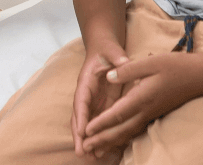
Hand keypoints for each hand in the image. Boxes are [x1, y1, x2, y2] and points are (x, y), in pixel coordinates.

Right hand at [72, 39, 129, 158]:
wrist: (105, 49)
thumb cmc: (107, 50)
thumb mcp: (112, 50)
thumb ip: (117, 57)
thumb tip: (123, 63)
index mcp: (86, 81)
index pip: (81, 100)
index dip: (81, 116)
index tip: (82, 132)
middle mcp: (86, 94)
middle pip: (79, 117)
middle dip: (79, 135)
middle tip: (81, 153)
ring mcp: (92, 102)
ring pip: (86, 124)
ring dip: (87, 140)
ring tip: (91, 157)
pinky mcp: (101, 106)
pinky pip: (97, 124)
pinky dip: (97, 137)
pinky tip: (102, 150)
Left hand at [81, 52, 202, 153]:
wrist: (201, 76)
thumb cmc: (176, 66)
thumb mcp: (150, 62)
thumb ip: (128, 70)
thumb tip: (109, 77)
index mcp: (142, 97)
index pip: (117, 114)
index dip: (101, 123)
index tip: (86, 131)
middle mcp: (146, 110)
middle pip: (121, 129)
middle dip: (102, 139)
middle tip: (85, 148)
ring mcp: (152, 113)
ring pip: (129, 132)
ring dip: (111, 141)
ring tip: (97, 149)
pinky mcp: (155, 113)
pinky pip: (136, 129)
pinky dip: (124, 137)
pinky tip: (118, 140)